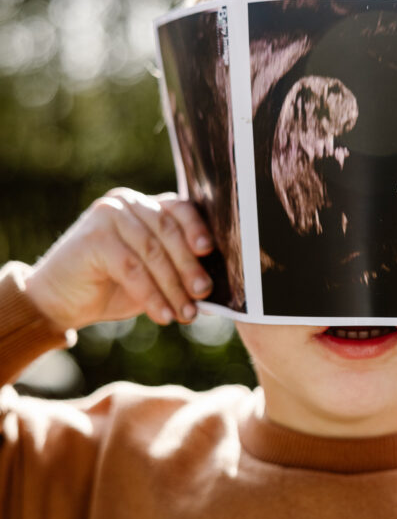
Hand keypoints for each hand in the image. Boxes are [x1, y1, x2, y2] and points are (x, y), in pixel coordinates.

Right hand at [25, 189, 214, 330]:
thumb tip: (213, 288)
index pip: (180, 209)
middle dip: (189, 266)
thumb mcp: (153, 276)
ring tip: (185, 314)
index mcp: (146, 206)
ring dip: (172, 287)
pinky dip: (151, 295)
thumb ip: (178, 271)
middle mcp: (127, 203)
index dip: (197, 229)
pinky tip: (162, 316)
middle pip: (168, 231)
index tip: (210, 252)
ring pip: (152, 252)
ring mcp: (108, 216)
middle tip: (203, 294)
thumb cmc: (112, 287)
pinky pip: (132, 268)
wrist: (61, 300)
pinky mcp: (93, 238)